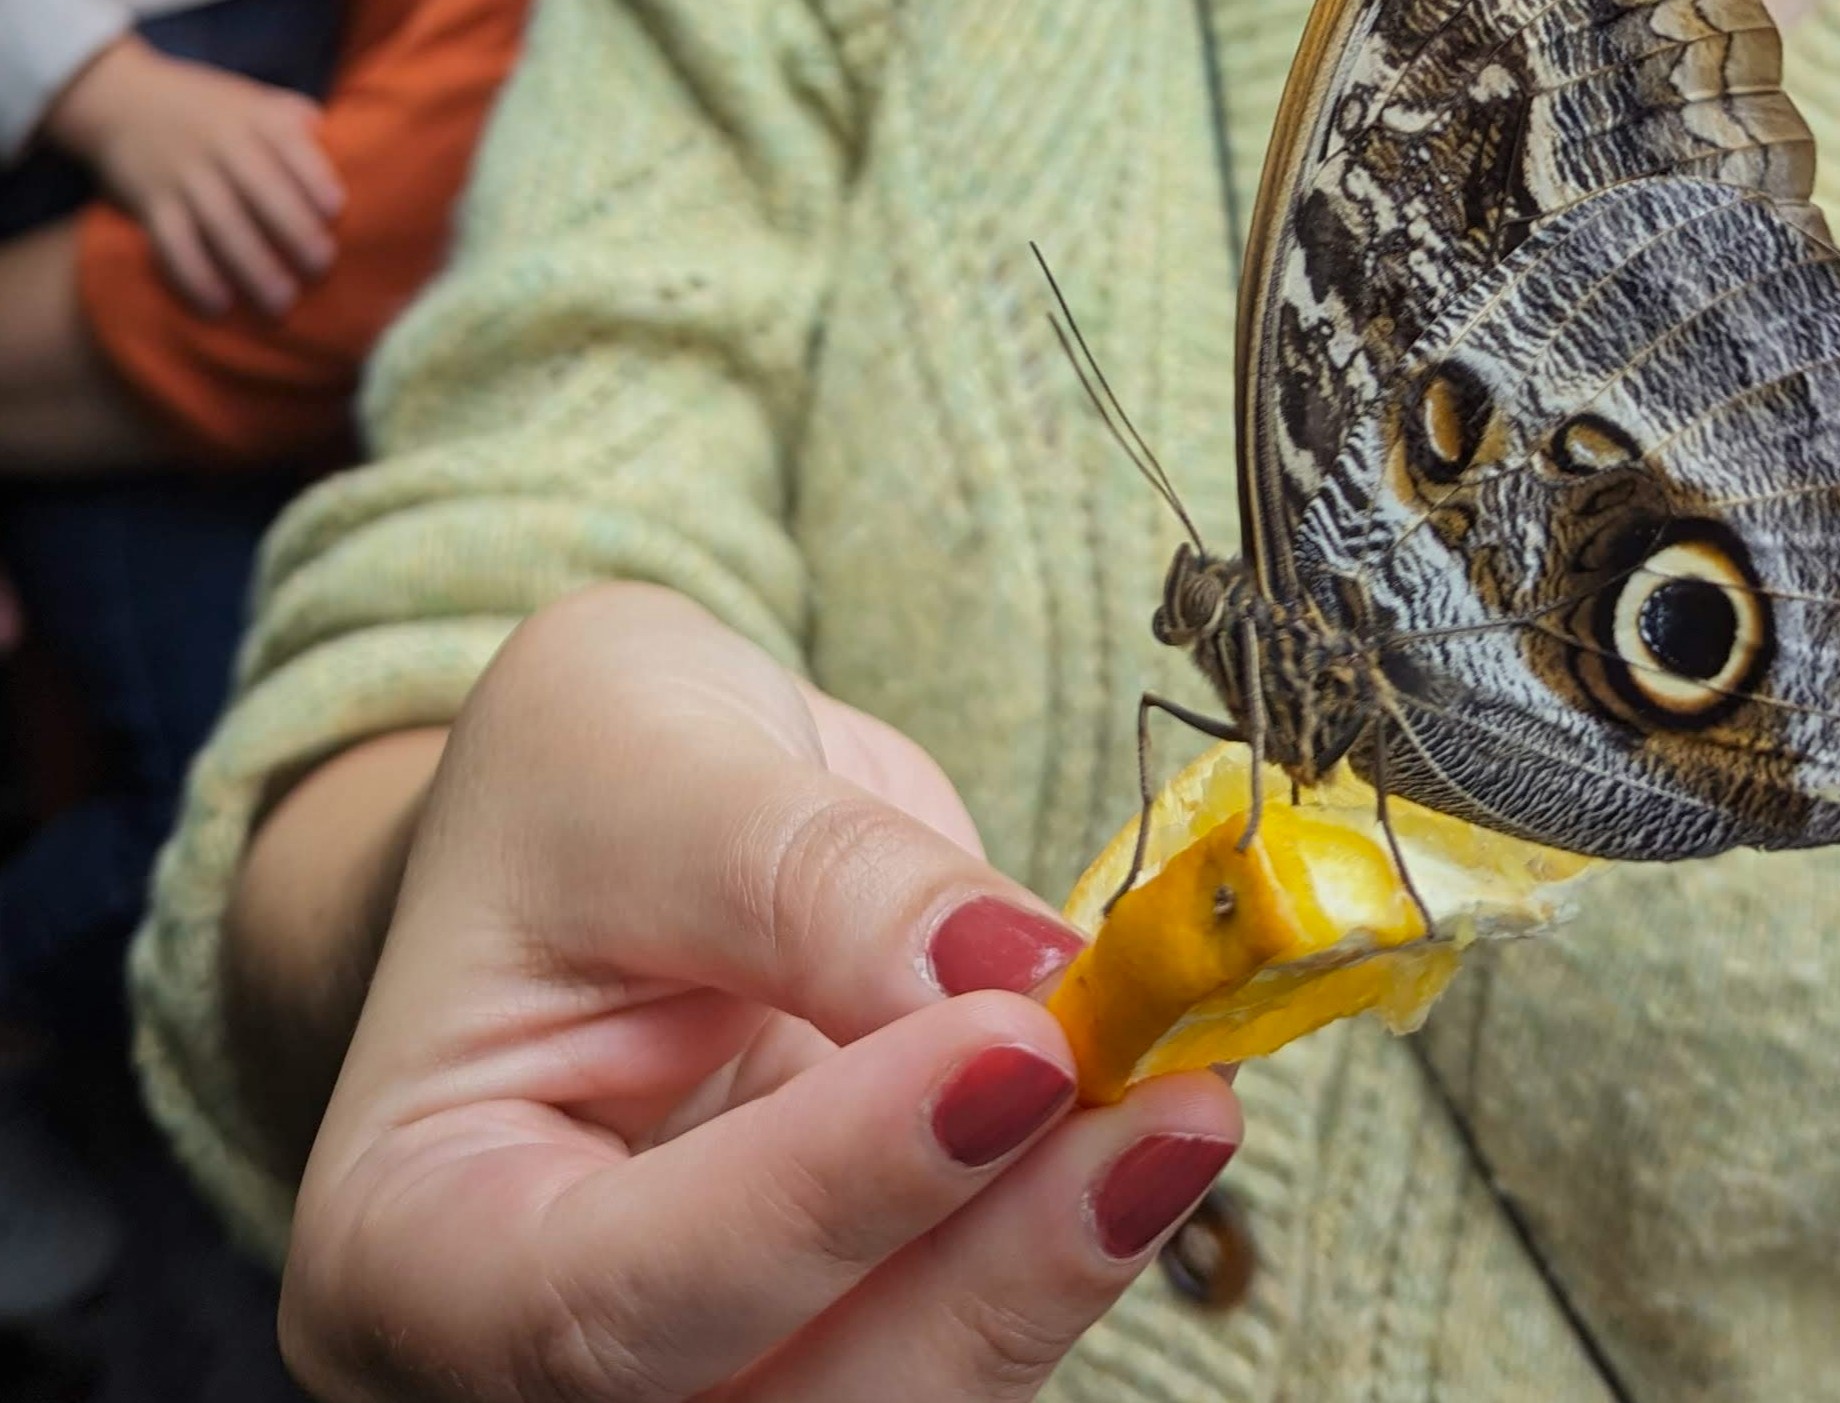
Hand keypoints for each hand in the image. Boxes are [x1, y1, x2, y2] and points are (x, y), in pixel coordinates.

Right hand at [42, 35, 341, 317]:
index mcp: (254, 118)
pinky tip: (219, 306)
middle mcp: (219, 144)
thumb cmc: (210, 109)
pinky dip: (194, 275)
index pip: (287, 144)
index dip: (311, 175)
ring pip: (219, 223)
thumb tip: (350, 146)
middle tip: (321, 267)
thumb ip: (296, 120)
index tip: (336, 209)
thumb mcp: (254, 99)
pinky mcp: (150, 203)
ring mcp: (182, 174)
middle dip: (292, 229)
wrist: (119, 97)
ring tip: (281, 304)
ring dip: (251, 266)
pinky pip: (172, 243)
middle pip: (258, 188)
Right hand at [273, 585, 1242, 1400]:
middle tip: (1162, 1102)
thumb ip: (808, 875)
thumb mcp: (642, 750)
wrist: (619, 821)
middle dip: (983, 1270)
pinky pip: (962, 1336)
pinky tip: (1155, 1127)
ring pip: (895, 1402)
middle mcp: (533, 1369)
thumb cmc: (577, 782)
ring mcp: (697, 1370)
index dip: (826, 1191)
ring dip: (1056, 1266)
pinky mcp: (839, 1328)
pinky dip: (1065, 1242)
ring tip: (1184, 1104)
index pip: (608, 1294)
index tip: (1009, 1051)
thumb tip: (1008, 978)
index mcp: (407, 1239)